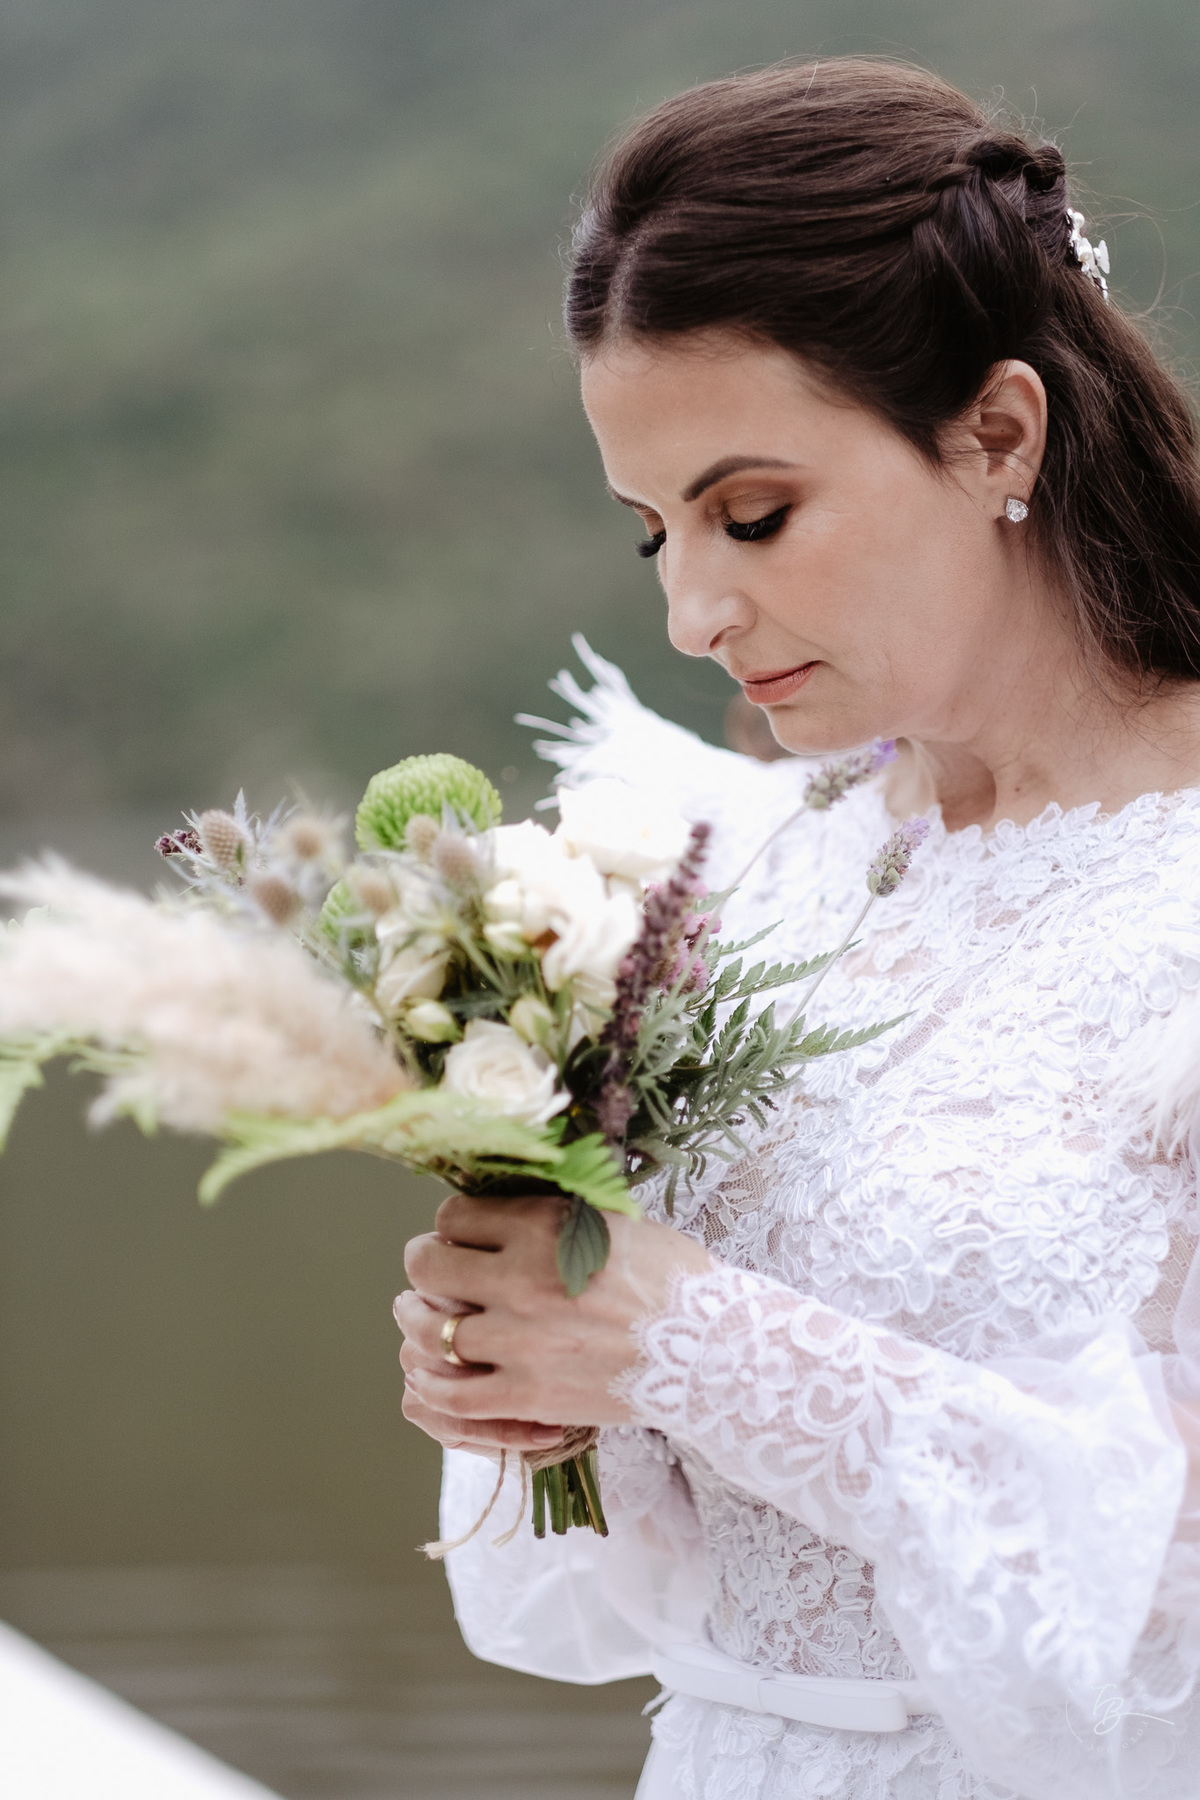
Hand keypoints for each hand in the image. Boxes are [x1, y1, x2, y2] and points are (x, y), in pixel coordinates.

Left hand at [395, 1192, 712, 1440]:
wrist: (712, 1350)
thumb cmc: (672, 1279)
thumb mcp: (614, 1218)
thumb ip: (553, 1213)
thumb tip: (508, 1202)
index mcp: (542, 1225)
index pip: (453, 1216)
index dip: (452, 1226)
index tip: (462, 1237)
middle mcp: (520, 1277)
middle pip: (428, 1266)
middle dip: (425, 1267)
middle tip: (433, 1274)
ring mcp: (520, 1340)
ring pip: (430, 1330)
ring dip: (417, 1324)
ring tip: (419, 1320)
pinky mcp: (527, 1394)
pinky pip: (451, 1394)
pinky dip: (432, 1385)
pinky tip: (431, 1376)